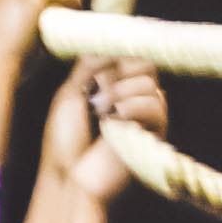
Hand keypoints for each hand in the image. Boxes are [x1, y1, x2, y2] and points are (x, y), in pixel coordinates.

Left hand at [40, 60, 165, 203]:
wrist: (70, 176)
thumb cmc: (64, 140)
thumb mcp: (69, 92)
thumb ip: (90, 64)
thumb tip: (113, 46)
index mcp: (111, 84)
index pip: (129, 53)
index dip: (117, 55)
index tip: (98, 69)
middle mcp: (130, 95)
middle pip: (144, 63)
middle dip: (118, 73)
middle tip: (96, 92)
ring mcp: (144, 114)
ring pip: (149, 82)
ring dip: (121, 92)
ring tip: (100, 112)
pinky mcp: (154, 132)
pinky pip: (157, 104)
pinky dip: (135, 106)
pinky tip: (116, 118)